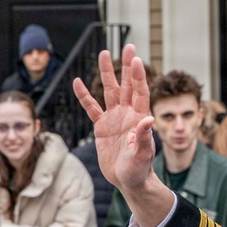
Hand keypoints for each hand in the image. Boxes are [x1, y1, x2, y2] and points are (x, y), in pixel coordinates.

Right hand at [73, 45, 156, 191]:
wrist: (128, 180)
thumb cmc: (139, 169)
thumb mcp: (142, 155)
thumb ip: (144, 137)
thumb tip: (148, 119)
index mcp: (139, 118)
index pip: (140, 92)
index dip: (138, 77)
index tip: (136, 60)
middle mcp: (128, 114)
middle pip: (127, 85)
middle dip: (127, 66)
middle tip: (129, 46)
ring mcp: (114, 118)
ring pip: (109, 91)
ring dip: (107, 73)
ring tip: (103, 53)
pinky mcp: (102, 127)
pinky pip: (92, 108)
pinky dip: (84, 96)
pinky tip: (78, 82)